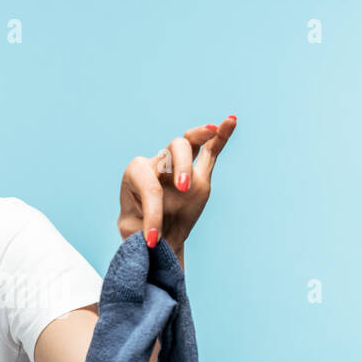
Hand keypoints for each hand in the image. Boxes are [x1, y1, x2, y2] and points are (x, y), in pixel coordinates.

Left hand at [117, 114, 236, 255]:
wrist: (156, 238)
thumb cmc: (137, 232)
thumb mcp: (130, 232)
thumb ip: (138, 228)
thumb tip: (151, 235)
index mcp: (135, 174)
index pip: (148, 185)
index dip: (152, 213)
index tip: (153, 240)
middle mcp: (157, 164)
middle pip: (170, 152)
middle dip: (180, 167)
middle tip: (183, 188)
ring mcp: (178, 166)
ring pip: (188, 144)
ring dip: (200, 136)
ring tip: (212, 130)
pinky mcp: (199, 173)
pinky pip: (211, 150)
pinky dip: (221, 137)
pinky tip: (231, 121)